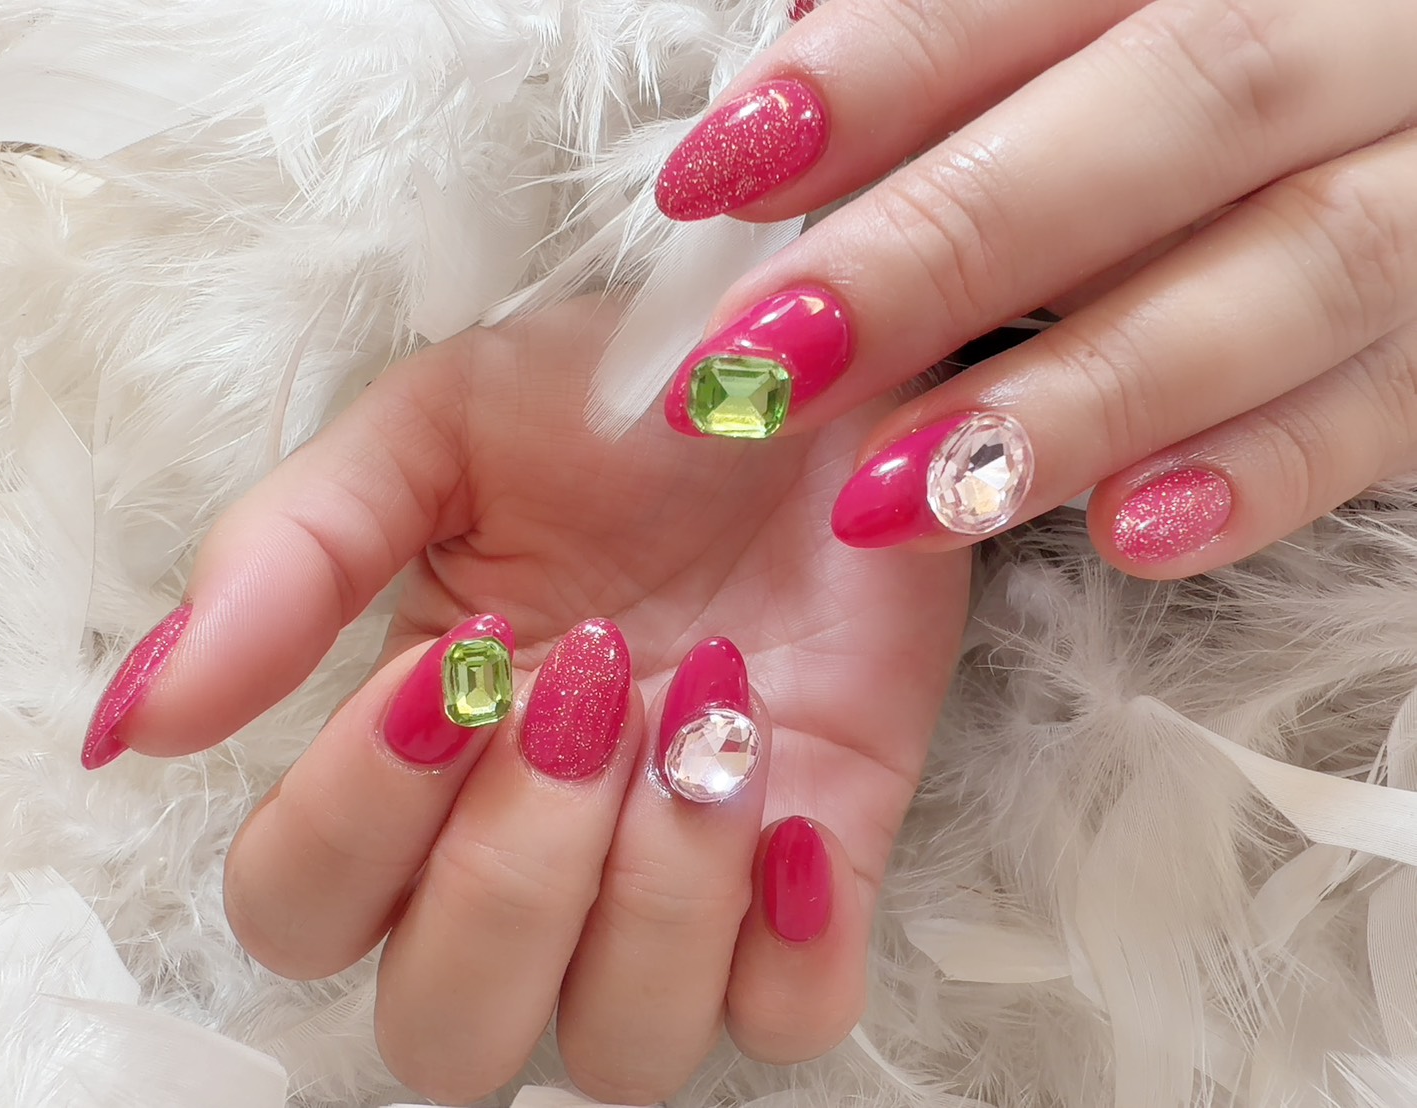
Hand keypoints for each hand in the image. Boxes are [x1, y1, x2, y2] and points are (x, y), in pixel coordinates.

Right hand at [79, 300, 968, 1103]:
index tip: (459, 661)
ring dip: (661, 895)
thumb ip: (290, 558)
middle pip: (446, 1032)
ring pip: (619, 1052)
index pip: (299, 910)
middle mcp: (530, 849)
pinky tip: (795, 806)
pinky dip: (793, 951)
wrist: (822, 382)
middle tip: (590, 693)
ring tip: (714, 720)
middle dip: (512, 877)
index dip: (357, 820)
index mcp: (413, 755)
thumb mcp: (439, 430)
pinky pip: (789, 1022)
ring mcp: (677, 879)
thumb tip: (141, 724)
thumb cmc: (625, 404)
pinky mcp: (820, 876)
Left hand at [652, 0, 1416, 577]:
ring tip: (894, 492)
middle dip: (950, 243)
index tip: (715, 175)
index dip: (880, 72)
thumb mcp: (1105, 33)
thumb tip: (789, 97)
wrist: (1394, 118)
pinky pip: (1391, 408)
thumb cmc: (1199, 89)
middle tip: (770, 366)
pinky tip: (1126, 538)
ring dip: (1082, 392)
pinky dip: (1263, 473)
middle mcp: (1360, 40)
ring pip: (1297, 268)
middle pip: (1181, 104)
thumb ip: (975, 50)